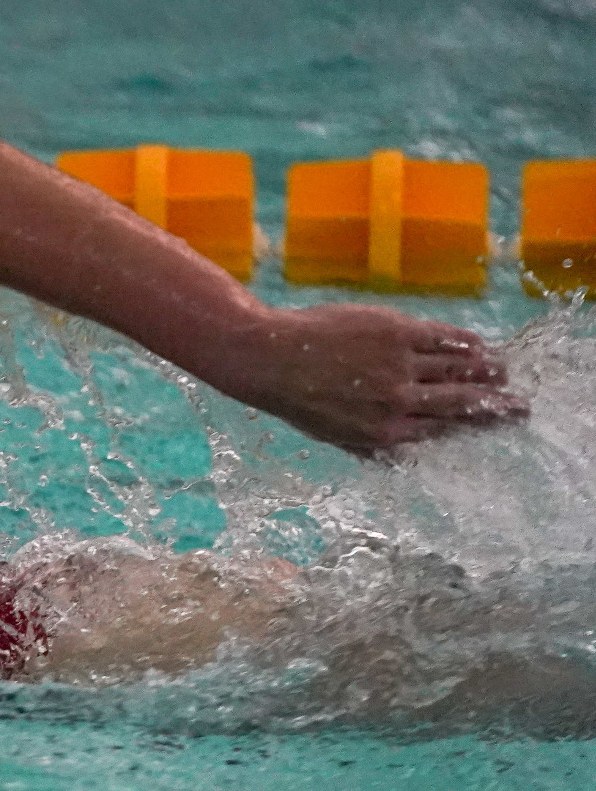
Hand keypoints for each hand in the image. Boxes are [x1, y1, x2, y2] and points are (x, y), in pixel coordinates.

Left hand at [215, 302, 526, 454]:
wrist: (270, 357)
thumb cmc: (297, 397)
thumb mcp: (332, 434)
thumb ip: (369, 445)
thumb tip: (396, 458)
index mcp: (383, 432)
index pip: (442, 429)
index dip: (472, 425)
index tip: (493, 423)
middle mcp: (398, 402)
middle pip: (461, 403)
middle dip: (496, 406)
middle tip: (520, 406)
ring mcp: (400, 366)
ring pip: (459, 368)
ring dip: (487, 369)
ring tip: (503, 371)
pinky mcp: (398, 332)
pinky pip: (444, 338)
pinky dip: (465, 342)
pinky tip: (478, 344)